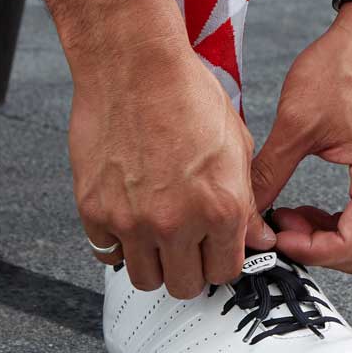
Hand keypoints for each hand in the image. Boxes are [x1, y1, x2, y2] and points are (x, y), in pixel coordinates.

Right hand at [69, 35, 273, 298]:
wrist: (134, 66)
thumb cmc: (188, 95)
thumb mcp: (236, 146)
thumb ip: (246, 202)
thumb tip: (257, 237)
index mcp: (220, 208)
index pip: (226, 272)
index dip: (223, 262)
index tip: (217, 251)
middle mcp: (176, 223)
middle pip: (185, 286)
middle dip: (190, 270)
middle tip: (188, 247)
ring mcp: (132, 221)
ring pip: (144, 279)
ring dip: (154, 262)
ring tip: (158, 234)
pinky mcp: (94, 211)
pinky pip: (107, 253)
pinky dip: (118, 243)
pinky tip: (130, 215)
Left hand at [250, 3, 351, 272]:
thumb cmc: (348, 64)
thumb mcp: (297, 121)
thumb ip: (270, 172)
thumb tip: (248, 208)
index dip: (310, 251)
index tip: (278, 236)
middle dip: (318, 247)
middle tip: (281, 227)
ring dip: (328, 235)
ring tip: (290, 213)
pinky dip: (341, 218)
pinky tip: (311, 202)